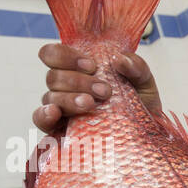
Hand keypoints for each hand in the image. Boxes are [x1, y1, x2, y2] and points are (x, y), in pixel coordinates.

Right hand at [32, 43, 161, 133]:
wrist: (147, 133)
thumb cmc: (140, 102)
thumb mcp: (143, 81)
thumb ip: (136, 66)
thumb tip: (120, 59)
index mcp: (78, 68)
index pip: (53, 54)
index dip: (66, 56)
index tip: (92, 66)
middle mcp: (65, 86)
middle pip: (54, 77)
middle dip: (78, 81)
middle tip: (105, 91)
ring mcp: (61, 107)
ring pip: (50, 97)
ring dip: (70, 99)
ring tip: (91, 104)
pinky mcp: (59, 129)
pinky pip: (41, 120)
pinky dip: (44, 115)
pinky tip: (55, 113)